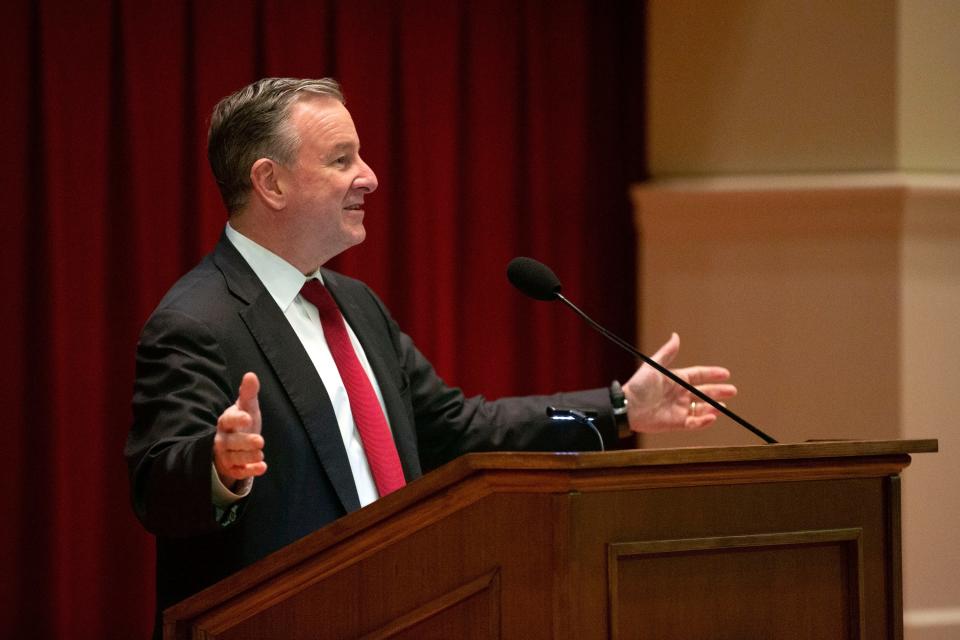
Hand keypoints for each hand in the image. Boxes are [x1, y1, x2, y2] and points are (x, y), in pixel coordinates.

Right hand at [213, 372, 266, 487]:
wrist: (233, 445)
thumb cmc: (242, 422)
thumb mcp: (247, 407)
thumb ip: (248, 393)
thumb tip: (251, 375)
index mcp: (226, 422)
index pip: (228, 420)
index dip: (237, 419)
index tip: (248, 417)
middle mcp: (223, 439)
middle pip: (231, 442)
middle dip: (245, 442)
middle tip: (260, 440)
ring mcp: (226, 455)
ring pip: (235, 457)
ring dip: (248, 457)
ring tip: (261, 454)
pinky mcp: (232, 469)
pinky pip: (239, 472)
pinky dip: (250, 470)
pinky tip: (262, 468)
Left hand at [623, 333, 736, 433]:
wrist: (627, 407)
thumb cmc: (639, 385)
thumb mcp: (654, 366)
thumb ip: (667, 352)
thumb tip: (676, 335)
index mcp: (676, 379)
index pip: (698, 375)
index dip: (712, 374)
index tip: (726, 373)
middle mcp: (680, 394)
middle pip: (704, 392)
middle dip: (718, 391)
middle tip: (733, 391)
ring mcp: (679, 409)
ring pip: (702, 408)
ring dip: (713, 407)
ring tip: (723, 406)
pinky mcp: (676, 423)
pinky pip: (694, 423)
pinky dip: (704, 421)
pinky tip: (711, 417)